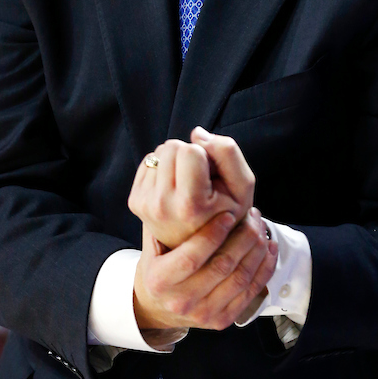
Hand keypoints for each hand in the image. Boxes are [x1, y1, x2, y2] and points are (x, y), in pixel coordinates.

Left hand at [128, 128, 255, 249]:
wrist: (202, 245)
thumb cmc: (225, 214)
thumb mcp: (242, 186)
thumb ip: (228, 152)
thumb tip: (196, 133)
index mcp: (189, 205)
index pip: (190, 149)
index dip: (205, 156)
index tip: (210, 178)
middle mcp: (161, 206)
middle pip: (171, 146)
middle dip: (188, 155)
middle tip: (199, 180)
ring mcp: (144, 204)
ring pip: (158, 152)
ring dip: (175, 161)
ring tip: (187, 185)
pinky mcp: (135, 201)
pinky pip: (148, 162)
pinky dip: (163, 168)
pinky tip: (174, 188)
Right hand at [133, 208, 277, 332]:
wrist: (156, 308)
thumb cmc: (157, 268)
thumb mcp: (152, 246)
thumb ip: (166, 222)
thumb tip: (188, 192)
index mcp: (161, 281)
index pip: (191, 257)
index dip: (213, 234)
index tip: (228, 214)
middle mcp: (182, 301)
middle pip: (222, 266)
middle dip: (243, 237)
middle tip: (252, 216)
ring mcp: (204, 314)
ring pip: (240, 279)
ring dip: (256, 250)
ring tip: (260, 228)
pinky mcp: (222, 320)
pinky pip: (250, 292)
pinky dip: (264, 269)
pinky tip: (269, 249)